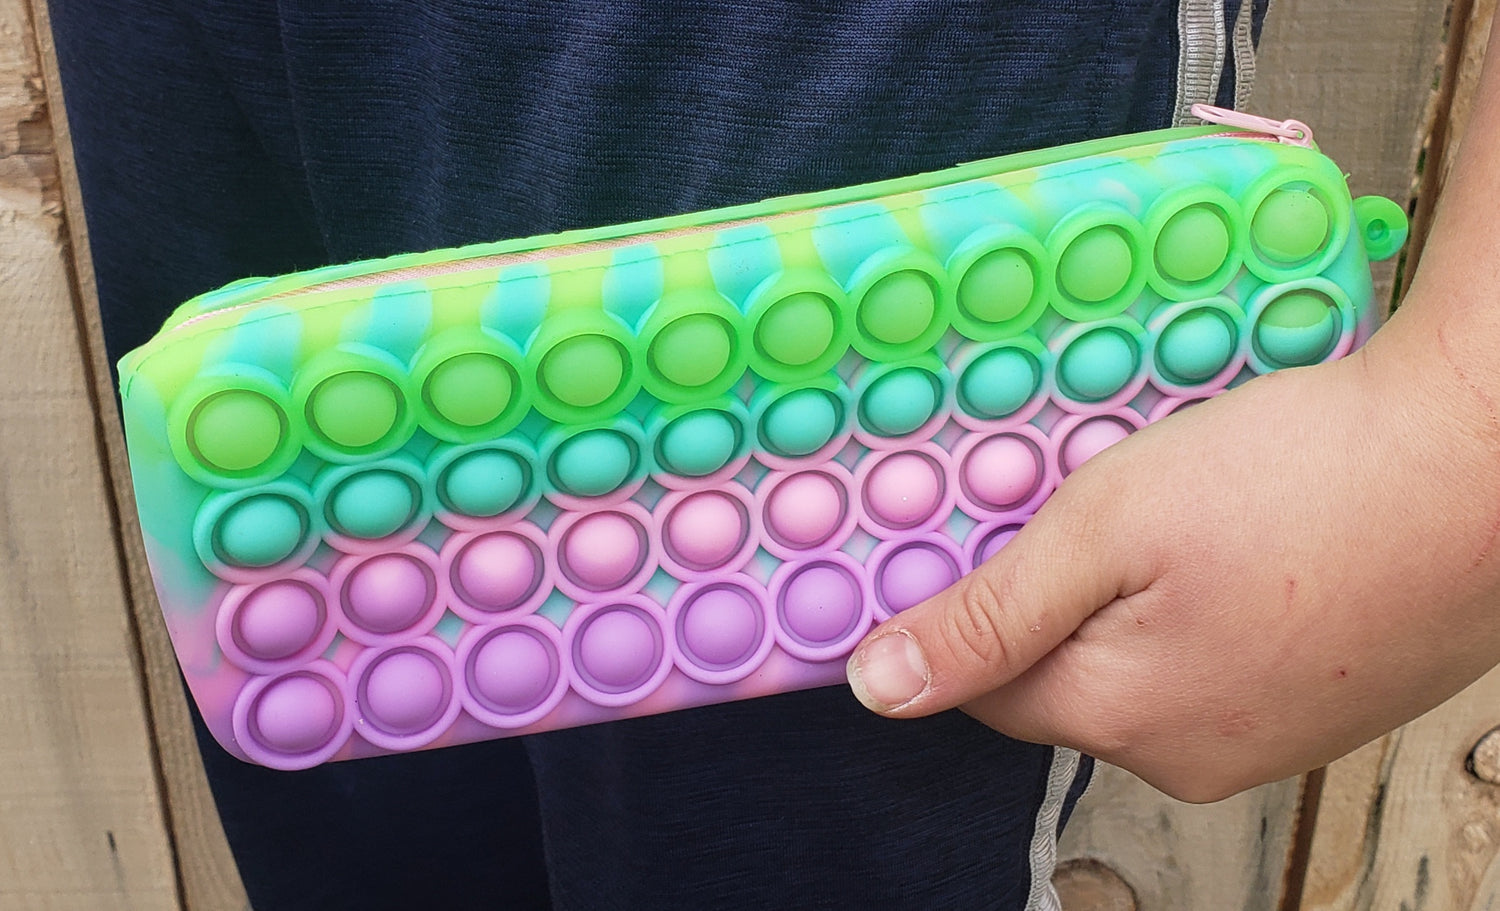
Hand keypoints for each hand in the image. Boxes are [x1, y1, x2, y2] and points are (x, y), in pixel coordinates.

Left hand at [845, 316, 1499, 801]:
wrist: (1483, 458)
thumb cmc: (1302, 476)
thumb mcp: (1107, 526)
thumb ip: (989, 616)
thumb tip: (882, 691)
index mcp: (1126, 721)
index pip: (985, 686)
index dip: (970, 602)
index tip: (981, 531)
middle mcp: (1197, 757)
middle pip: (1067, 676)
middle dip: (1059, 592)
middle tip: (1098, 497)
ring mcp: (1273, 738)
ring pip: (1147, 665)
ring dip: (1135, 595)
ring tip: (1184, 507)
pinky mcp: (1328, 704)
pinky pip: (1221, 660)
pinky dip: (1207, 605)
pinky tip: (1242, 539)